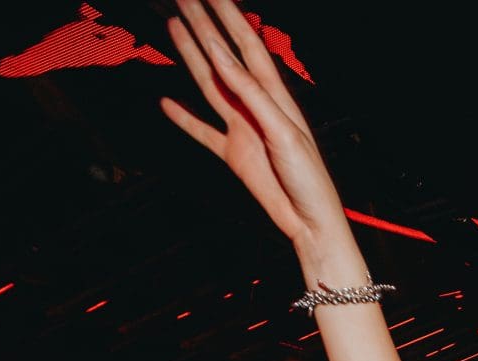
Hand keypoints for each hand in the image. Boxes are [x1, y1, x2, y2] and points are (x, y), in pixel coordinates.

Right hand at [162, 0, 347, 248]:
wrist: (309, 222)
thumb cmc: (308, 179)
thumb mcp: (283, 132)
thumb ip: (252, 95)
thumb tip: (222, 57)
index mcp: (275, 96)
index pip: (247, 45)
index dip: (228, 16)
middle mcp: (256, 106)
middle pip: (224, 57)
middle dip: (204, 25)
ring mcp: (243, 129)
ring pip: (210, 84)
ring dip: (191, 55)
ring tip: (173, 27)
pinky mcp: (234, 155)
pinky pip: (203, 131)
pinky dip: (184, 118)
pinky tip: (167, 104)